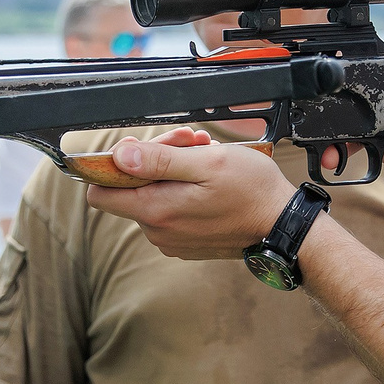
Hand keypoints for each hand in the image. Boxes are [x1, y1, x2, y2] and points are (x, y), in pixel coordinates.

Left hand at [83, 129, 297, 260]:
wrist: (282, 225)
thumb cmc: (251, 191)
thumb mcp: (206, 163)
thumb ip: (159, 160)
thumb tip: (119, 157)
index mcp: (156, 211)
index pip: (101, 193)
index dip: (113, 165)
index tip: (140, 149)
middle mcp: (158, 231)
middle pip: (133, 188)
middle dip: (157, 159)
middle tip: (190, 141)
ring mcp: (172, 239)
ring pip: (154, 195)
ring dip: (174, 170)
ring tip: (205, 155)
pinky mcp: (185, 242)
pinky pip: (171, 210)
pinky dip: (183, 189)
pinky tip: (207, 175)